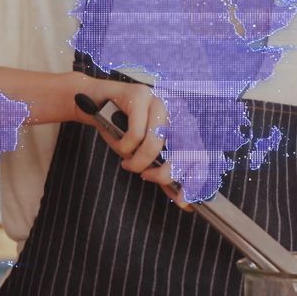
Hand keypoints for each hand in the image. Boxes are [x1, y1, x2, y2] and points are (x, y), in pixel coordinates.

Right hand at [73, 77, 191, 210]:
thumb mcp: (146, 155)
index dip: (195, 180)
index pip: (201, 155)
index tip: (182, 201)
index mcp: (184, 125)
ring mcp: (160, 101)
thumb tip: (184, 200)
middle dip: (165, 173)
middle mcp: (177, 111)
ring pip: (156, 143)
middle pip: (184, 151)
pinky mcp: (140, 94)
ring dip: (138, 161)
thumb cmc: (122, 129)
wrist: (95, 102)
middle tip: (146, 176)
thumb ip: (164, 172)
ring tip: (128, 162)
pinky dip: (125, 146)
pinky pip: (135, 134)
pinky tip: (120, 145)